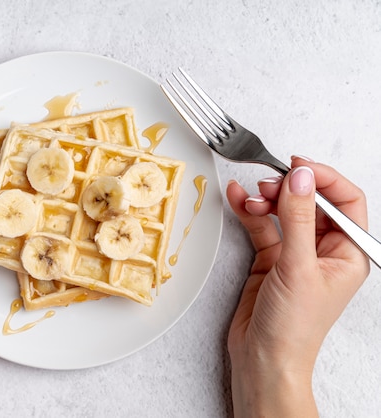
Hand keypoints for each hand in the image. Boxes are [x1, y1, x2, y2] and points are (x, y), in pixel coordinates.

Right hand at [226, 156, 369, 416]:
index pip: (345, 201)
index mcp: (347, 253)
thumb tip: (300, 178)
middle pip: (312, 202)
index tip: (298, 167)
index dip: (324, 179)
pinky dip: (249, 211)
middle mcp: (324, 250)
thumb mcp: (298, 266)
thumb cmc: (293, 327)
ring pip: (284, 212)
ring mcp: (296, 254)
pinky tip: (237, 199)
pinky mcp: (270, 260)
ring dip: (266, 199)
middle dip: (289, 189)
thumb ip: (299, 217)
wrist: (263, 358)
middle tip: (269, 184)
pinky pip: (261, 226)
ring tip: (250, 195)